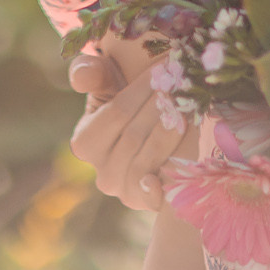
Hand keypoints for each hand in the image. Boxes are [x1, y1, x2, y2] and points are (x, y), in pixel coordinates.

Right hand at [69, 37, 201, 211]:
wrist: (151, 142)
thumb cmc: (125, 104)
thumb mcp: (106, 84)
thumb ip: (91, 74)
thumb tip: (82, 76)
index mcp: (85, 143)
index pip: (116, 112)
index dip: (142, 89)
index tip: (164, 66)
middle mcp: (102, 173)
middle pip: (134, 135)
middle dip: (161, 106)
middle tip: (183, 82)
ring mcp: (124, 191)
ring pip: (147, 159)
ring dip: (170, 131)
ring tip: (187, 106)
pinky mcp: (147, 203)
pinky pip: (153, 194)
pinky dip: (161, 182)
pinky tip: (175, 168)